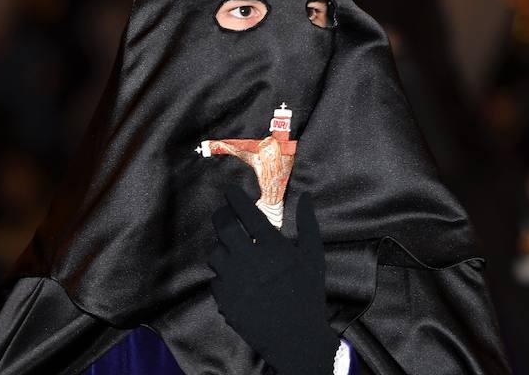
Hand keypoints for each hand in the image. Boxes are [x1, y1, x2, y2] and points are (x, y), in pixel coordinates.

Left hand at [209, 187, 337, 373]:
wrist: (295, 338)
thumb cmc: (307, 295)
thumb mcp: (314, 259)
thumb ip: (308, 225)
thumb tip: (307, 196)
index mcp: (273, 248)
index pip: (247, 213)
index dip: (236, 198)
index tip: (230, 190)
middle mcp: (250, 260)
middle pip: (224, 226)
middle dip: (222, 215)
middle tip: (225, 213)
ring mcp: (234, 280)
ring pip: (215, 252)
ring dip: (222, 246)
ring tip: (232, 248)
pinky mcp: (224, 298)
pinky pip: (215, 278)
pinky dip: (223, 274)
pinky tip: (235, 276)